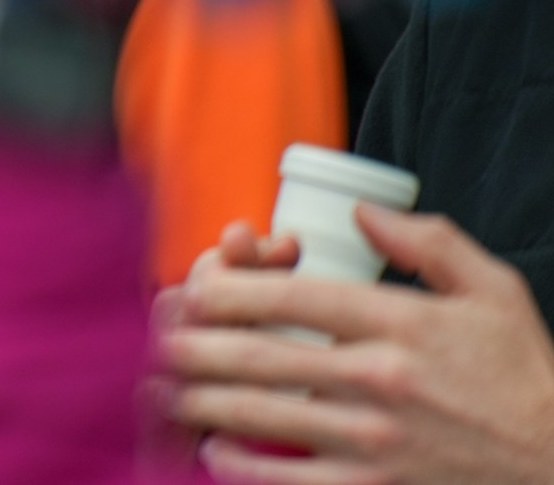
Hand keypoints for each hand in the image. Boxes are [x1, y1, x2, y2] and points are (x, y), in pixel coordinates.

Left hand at [158, 205, 553, 483]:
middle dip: (193, 343)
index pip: (291, 297)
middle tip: (156, 336)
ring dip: (200, 400)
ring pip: (261, 414)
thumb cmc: (526, 377)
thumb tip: (361, 214)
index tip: (193, 286)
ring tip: (163, 386)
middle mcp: (378, 380)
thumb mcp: (493, 291)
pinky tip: (215, 448)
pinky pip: (288, 479)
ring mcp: (374, 441)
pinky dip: (242, 465)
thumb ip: (427, 242)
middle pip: (259, 354)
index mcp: (399, 325)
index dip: (228, 289)